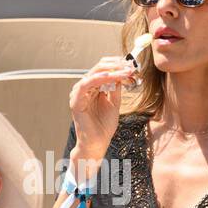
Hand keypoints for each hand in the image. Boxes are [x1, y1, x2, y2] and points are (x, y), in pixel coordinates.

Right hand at [69, 56, 137, 170]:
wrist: (97, 143)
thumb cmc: (104, 125)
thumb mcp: (114, 103)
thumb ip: (115, 88)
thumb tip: (122, 73)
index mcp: (92, 88)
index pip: (102, 69)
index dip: (116, 65)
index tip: (131, 64)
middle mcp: (84, 88)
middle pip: (98, 68)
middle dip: (115, 66)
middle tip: (129, 65)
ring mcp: (78, 94)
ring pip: (94, 74)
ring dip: (111, 71)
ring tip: (124, 70)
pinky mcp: (76, 101)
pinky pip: (86, 85)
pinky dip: (99, 78)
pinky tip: (111, 77)